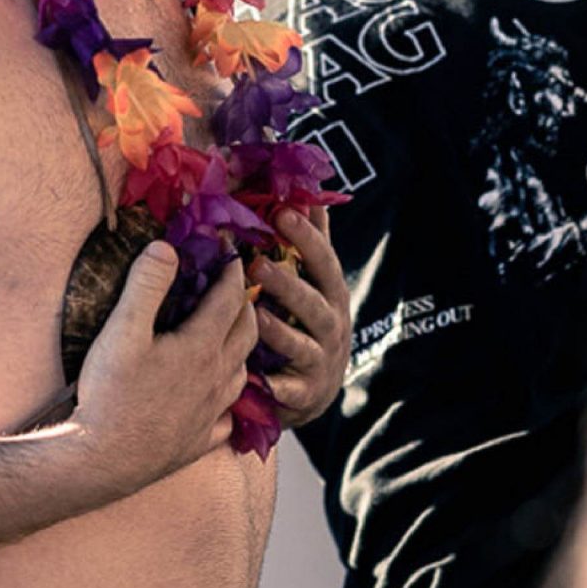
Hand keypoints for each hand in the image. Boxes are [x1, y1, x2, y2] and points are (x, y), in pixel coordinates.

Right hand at [73, 242, 256, 492]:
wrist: (103, 462)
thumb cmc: (110, 394)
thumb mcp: (122, 330)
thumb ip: (146, 285)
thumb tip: (166, 247)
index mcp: (201, 347)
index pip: (230, 299)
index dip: (232, 271)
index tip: (231, 253)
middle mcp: (217, 378)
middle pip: (246, 332)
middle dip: (246, 305)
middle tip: (236, 289)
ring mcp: (212, 412)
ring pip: (243, 372)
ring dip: (241, 348)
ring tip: (230, 336)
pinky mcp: (200, 441)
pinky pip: (229, 417)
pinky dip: (231, 400)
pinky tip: (220, 398)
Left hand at [247, 207, 348, 426]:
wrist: (316, 389)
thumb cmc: (308, 322)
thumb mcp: (316, 282)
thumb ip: (312, 242)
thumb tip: (307, 192)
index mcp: (331, 294)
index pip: (323, 263)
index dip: (307, 238)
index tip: (284, 213)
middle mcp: (331, 326)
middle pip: (314, 303)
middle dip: (289, 284)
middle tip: (258, 263)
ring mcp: (321, 361)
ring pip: (302, 345)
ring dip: (279, 332)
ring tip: (254, 316)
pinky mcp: (307, 394)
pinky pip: (292, 391)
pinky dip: (278, 386)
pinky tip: (261, 379)